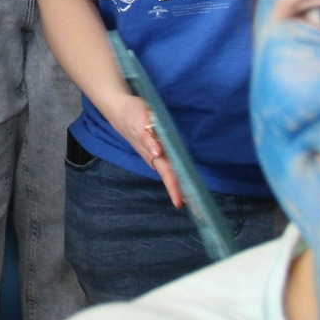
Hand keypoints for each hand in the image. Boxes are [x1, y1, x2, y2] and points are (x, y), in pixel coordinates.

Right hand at [102, 90, 184, 208]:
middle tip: (199, 209)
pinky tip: (185, 182)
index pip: (167, 173)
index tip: (180, 203)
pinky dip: (178, 175)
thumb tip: (157, 153)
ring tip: (195, 200)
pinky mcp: (158, 150)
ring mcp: (156, 155)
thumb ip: (147, 138)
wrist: (121, 110)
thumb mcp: (139, 122)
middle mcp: (155, 158)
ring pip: (171, 174)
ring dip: (182, 186)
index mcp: (152, 153)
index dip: (174, 187)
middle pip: (171, 178)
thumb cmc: (132, 115)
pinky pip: (170, 165)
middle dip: (183, 192)